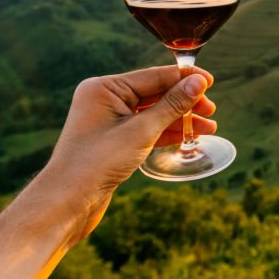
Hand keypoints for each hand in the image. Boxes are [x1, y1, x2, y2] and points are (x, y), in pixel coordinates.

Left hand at [40, 65, 216, 241]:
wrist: (67, 202)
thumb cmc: (97, 163)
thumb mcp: (141, 131)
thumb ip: (172, 105)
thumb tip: (198, 83)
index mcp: (104, 88)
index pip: (153, 76)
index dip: (184, 78)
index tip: (211, 81)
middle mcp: (105, 99)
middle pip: (155, 93)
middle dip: (185, 102)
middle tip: (211, 109)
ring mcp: (109, 120)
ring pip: (153, 113)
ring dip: (180, 119)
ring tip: (208, 127)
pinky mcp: (113, 141)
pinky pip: (145, 129)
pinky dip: (166, 132)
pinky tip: (187, 136)